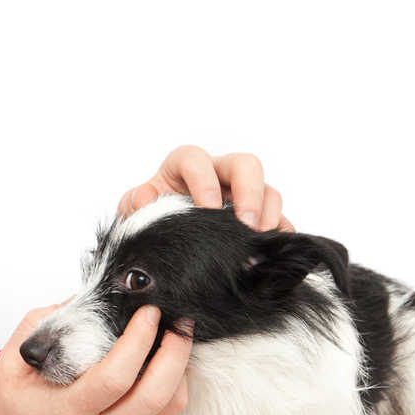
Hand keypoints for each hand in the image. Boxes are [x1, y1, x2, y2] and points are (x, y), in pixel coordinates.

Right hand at [0, 303, 191, 414]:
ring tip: (178, 337)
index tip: (146, 313)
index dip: (137, 342)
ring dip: (181, 369)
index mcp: (66, 412)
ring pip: (169, 407)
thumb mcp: (8, 372)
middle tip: (176, 322)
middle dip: (174, 352)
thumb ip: (34, 330)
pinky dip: (176, 386)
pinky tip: (169, 364)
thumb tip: (76, 301)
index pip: (113, 378)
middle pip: (154, 395)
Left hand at [118, 145, 293, 231]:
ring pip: (268, 192)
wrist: (162, 238)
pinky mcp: (258, 217)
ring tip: (257, 245)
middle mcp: (219, 174)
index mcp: (184, 166)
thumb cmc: (150, 216)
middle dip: (250, 193)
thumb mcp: (134, 209)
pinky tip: (271, 255)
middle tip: (246, 224)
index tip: (208, 208)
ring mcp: (242, 195)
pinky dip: (280, 235)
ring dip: (268, 216)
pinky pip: (280, 220)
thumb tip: (146, 196)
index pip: (196, 159)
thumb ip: (135, 203)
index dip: (205, 180)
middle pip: (246, 165)